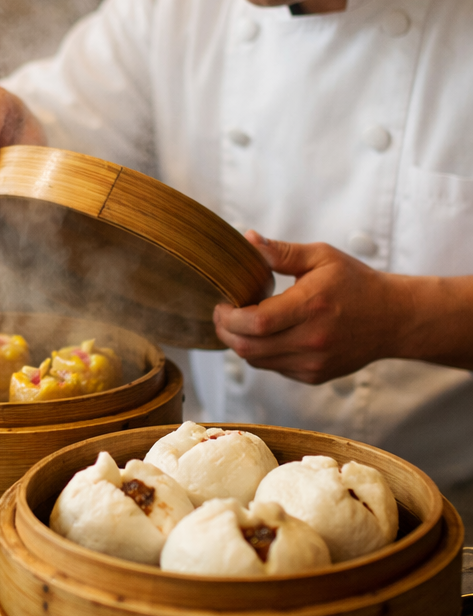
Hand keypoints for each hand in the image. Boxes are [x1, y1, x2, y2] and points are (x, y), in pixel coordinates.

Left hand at [212, 231, 406, 383]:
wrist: (394, 318)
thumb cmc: (356, 283)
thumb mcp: (322, 257)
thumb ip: (281, 251)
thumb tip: (247, 239)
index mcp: (312, 306)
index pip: (256, 322)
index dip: (229, 317)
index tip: (221, 303)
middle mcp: (312, 340)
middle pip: (249, 347)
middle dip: (225, 332)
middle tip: (222, 314)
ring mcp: (314, 362)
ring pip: (257, 361)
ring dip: (240, 343)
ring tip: (242, 322)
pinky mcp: (314, 375)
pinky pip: (273, 368)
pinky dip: (261, 353)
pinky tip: (267, 335)